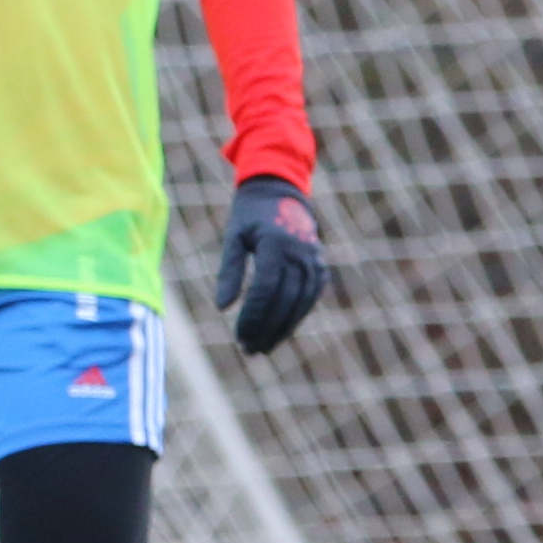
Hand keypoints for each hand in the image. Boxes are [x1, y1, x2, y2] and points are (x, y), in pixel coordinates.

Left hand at [212, 176, 331, 357]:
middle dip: (267, 329)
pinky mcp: (320, 267)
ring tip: (264, 348)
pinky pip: (310, 297)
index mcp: (277, 244)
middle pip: (284, 301)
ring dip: (283, 329)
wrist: (281, 191)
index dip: (253, 316)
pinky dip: (296, 316)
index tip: (239, 335)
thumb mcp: (234, 236)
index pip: (266, 289)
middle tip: (249, 350)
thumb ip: (230, 271)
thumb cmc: (250, 215)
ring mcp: (314, 261)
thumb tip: (222, 308)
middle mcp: (300, 254)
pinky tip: (281, 332)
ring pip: (300, 303)